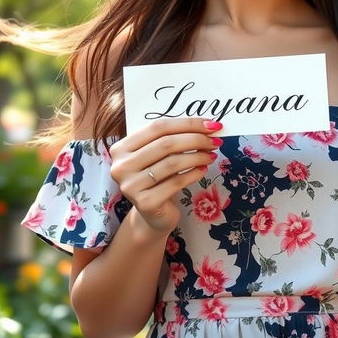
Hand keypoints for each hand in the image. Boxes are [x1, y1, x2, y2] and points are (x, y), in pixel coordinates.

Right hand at [109, 118, 222, 235]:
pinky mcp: (145, 203)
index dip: (187, 123)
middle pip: (166, 143)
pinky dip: (194, 174)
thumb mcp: (158, 156)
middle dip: (196, 139)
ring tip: (211, 156)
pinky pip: (176, 182)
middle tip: (215, 141)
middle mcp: (121, 166)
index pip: (158, 127)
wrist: (153, 215)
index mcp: (121, 148)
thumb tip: (206, 126)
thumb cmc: (158, 179)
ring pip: (173, 163)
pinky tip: (203, 170)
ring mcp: (131, 186)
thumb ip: (171, 138)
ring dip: (198, 157)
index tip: (211, 125)